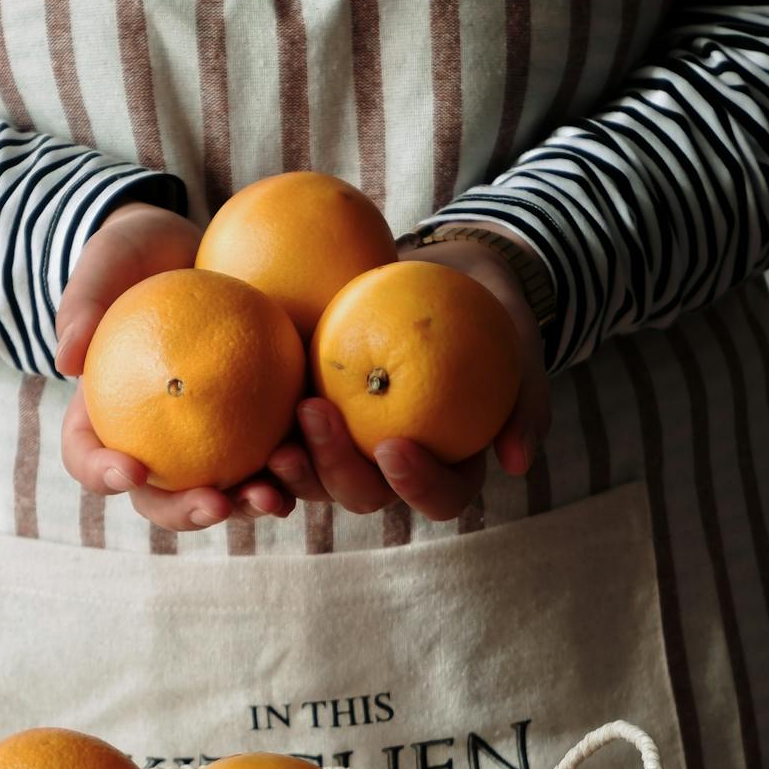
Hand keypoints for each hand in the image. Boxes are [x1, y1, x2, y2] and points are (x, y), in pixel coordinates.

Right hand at [56, 201, 294, 530]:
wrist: (196, 250)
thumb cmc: (139, 257)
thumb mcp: (106, 263)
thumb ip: (84, 303)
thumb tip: (67, 359)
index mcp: (104, 418)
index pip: (89, 459)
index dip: (102, 475)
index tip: (129, 469)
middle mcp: (155, 444)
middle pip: (160, 499)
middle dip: (186, 513)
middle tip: (214, 504)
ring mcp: (209, 443)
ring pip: (222, 495)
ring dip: (247, 505)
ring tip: (270, 496)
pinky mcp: (258, 429)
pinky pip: (273, 459)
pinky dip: (292, 467)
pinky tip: (311, 457)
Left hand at [265, 236, 550, 522]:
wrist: (443, 273)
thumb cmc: (490, 311)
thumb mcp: (521, 341)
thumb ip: (525, 399)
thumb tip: (517, 464)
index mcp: (448, 465)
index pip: (440, 496)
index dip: (417, 485)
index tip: (394, 445)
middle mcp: (392, 470)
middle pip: (366, 496)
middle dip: (337, 471)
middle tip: (314, 414)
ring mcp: (346, 449)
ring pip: (316, 480)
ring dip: (293, 469)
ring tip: (274, 436)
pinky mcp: (308, 421)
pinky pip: (281, 438)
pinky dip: (262, 439)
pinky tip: (243, 410)